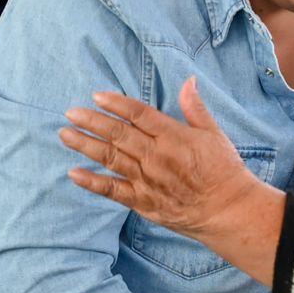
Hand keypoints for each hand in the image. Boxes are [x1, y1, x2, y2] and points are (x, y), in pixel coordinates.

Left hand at [61, 78, 270, 245]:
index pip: (139, 114)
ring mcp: (148, 180)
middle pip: (118, 134)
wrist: (228, 211)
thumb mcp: (214, 134)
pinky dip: (93, 182)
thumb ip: (195, 108)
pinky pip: (113, 191)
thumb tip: (188, 81)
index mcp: (174, 137)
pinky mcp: (144, 202)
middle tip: (70, 112)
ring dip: (86, 145)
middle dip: (92, 121)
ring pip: (111, 159)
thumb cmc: (224, 171)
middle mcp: (157, 157)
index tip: (97, 96)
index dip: (116, 103)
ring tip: (65, 134)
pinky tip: (74, 173)